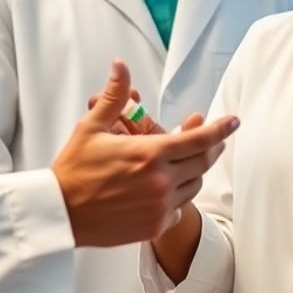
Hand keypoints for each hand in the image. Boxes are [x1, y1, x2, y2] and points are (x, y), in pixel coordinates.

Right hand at [52, 60, 238, 246]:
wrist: (58, 214)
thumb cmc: (73, 170)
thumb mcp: (92, 127)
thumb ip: (114, 96)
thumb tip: (120, 67)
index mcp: (150, 153)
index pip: (198, 139)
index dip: (221, 129)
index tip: (234, 121)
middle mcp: (160, 181)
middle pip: (203, 161)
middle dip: (212, 147)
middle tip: (215, 139)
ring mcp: (159, 205)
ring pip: (194, 185)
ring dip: (194, 171)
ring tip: (187, 163)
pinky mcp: (154, 225)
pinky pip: (179, 208)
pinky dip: (178, 197)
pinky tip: (167, 190)